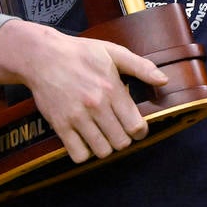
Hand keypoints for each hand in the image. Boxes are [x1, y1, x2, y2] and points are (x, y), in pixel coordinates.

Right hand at [0, 20, 168, 162]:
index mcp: (112, 89)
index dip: (140, 131)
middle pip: (121, 142)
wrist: (42, 56)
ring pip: (102, 151)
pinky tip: (86, 141)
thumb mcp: (113, 52)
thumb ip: (141, 67)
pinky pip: (78, 155)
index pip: (136, 126)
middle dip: (123, 139)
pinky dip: (84, 153)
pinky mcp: (59, 125)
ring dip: (105, 147)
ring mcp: (76, 117)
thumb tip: (164, 80)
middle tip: (118, 131)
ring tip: (103, 136)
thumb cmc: (80, 53)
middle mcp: (96, 106)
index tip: (136, 128)